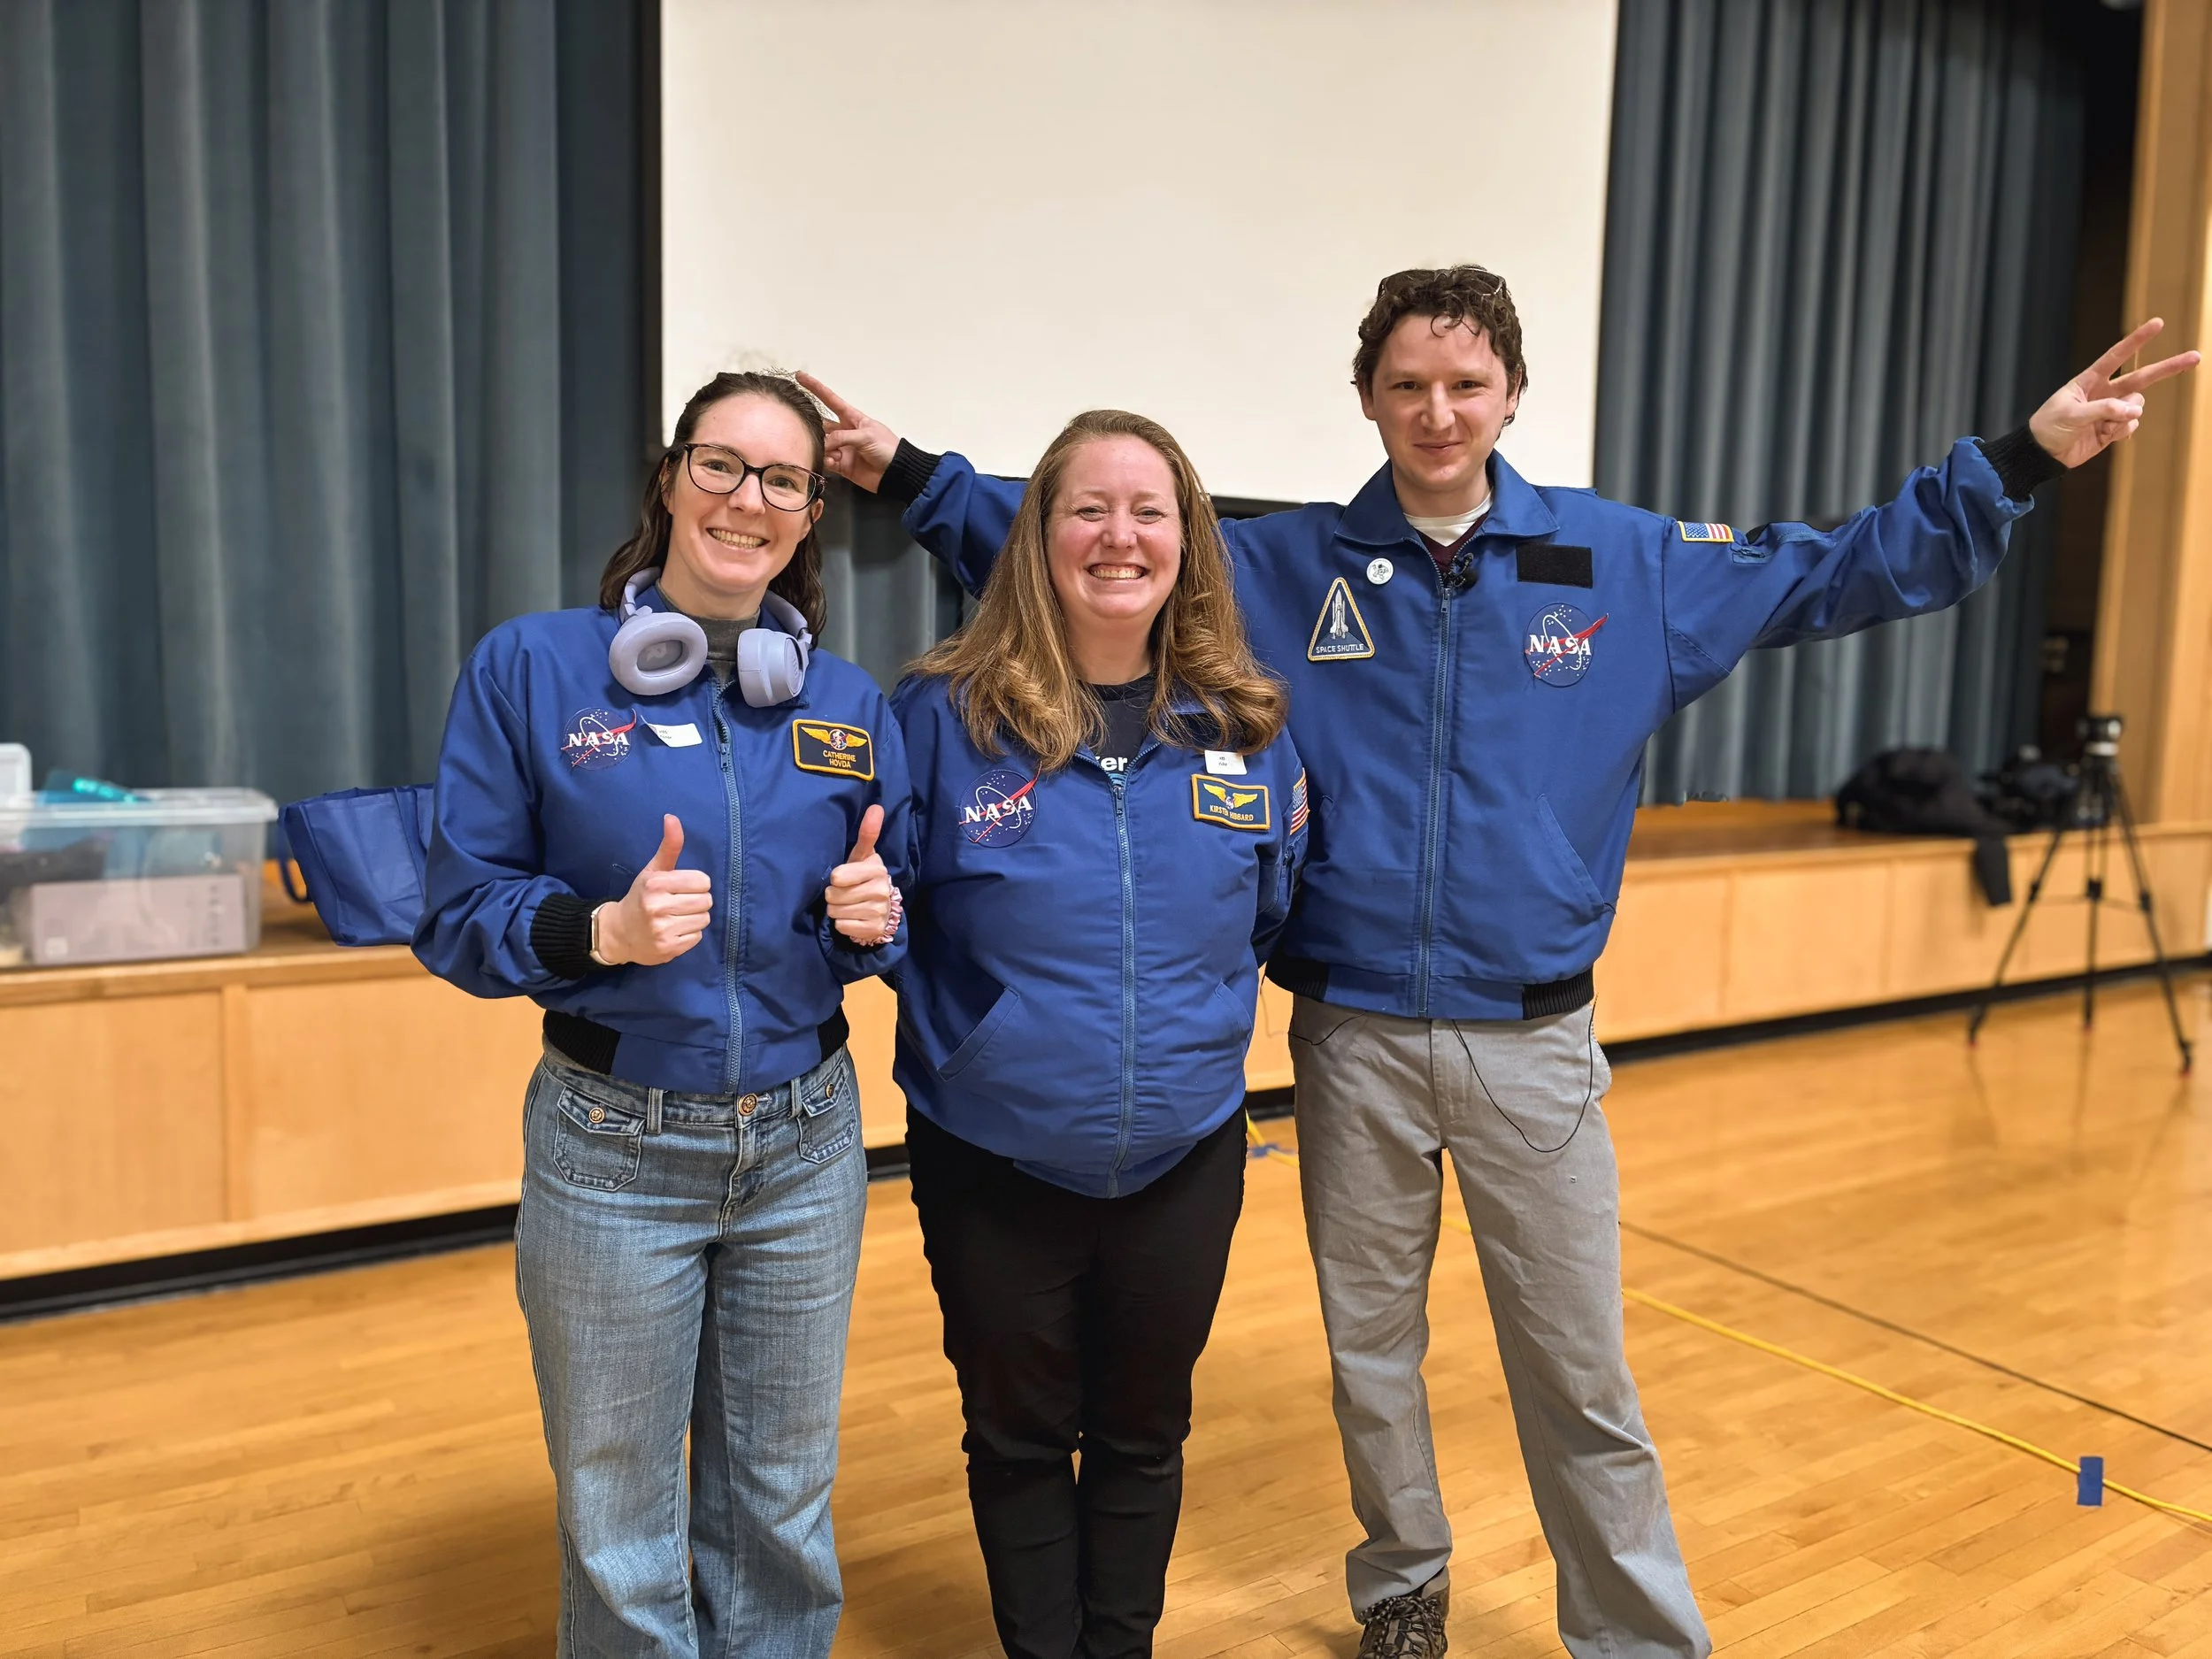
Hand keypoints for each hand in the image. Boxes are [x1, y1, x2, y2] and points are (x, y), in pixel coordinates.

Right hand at [595, 816, 711, 965]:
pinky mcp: (668, 949)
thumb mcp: (653, 870)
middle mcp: (657, 906)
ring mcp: (662, 930)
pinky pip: (697, 937)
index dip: (695, 884)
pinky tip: (674, 931)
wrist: (619, 933)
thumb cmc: (641, 897)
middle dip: (696, 901)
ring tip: (676, 917)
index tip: (680, 888)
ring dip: (694, 918)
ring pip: (704, 919)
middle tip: (679, 904)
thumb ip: (669, 846)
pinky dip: (689, 935)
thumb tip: (672, 817)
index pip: (702, 881)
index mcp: (655, 884)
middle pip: (706, 901)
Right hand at [796, 372, 899, 492]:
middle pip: (821, 424)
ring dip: (821, 446)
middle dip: (811, 424)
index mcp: (852, 418)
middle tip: (802, 426)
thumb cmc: (886, 448)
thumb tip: (823, 444)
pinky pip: (826, 460)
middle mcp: (844, 431)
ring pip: (822, 444)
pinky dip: (826, 461)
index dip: (816, 388)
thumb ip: (842, 437)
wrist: (896, 473)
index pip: (830, 399)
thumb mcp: (865, 436)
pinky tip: (833, 461)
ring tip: (831, 452)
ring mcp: (842, 448)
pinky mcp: (841, 465)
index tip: (800, 376)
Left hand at [825, 804, 894, 941]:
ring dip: (836, 909)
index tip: (841, 877)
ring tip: (847, 904)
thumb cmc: (864, 877)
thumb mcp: (863, 856)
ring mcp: (879, 911)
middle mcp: (881, 889)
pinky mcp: (874, 929)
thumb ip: (868, 833)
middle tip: (844, 892)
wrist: (882, 910)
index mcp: (876, 868)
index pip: (838, 876)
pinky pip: (842, 926)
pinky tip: (852, 917)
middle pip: (834, 895)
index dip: (835, 878)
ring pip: (836, 911)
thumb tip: (876, 807)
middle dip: (833, 895)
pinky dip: (842, 923)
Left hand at [2029, 318, 2198, 468]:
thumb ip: (2102, 409)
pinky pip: (2131, 425)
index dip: (2137, 340)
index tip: (2158, 323)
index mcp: (2089, 380)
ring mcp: (2112, 411)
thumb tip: (2132, 410)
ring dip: (2124, 416)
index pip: (2117, 356)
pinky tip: (2102, 436)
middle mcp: (2105, 392)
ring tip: (2101, 425)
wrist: (2042, 455)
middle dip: (2168, 367)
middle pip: (2143, 377)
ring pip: (2137, 406)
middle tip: (2196, 356)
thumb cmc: (2048, 427)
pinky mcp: (2114, 429)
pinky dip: (2120, 431)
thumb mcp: (2070, 415)